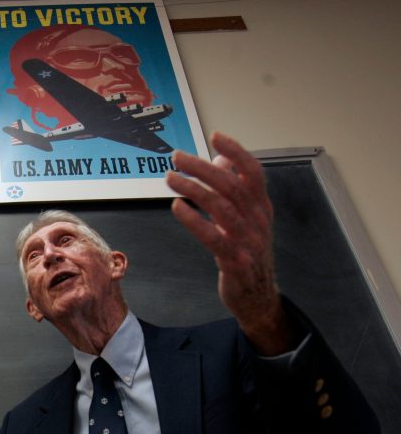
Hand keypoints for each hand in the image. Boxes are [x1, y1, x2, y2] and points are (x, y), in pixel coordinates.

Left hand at [165, 132, 296, 353]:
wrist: (258, 297)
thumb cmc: (248, 254)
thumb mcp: (247, 220)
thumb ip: (235, 191)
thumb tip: (219, 161)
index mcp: (262, 208)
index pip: (253, 172)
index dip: (236, 152)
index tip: (215, 137)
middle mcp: (258, 221)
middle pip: (232, 185)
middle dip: (203, 167)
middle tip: (177, 157)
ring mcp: (248, 241)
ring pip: (222, 207)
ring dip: (193, 189)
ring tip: (170, 178)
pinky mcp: (235, 261)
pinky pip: (213, 237)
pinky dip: (194, 220)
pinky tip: (177, 207)